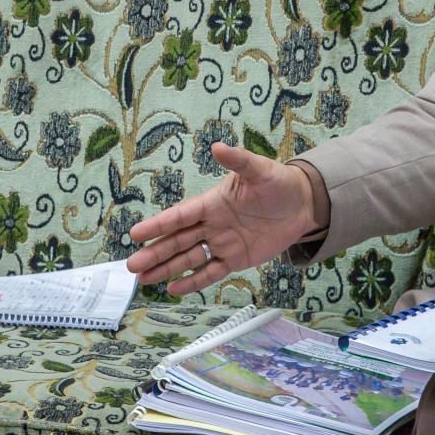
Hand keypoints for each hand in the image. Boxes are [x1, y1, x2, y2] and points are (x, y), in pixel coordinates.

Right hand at [124, 141, 316, 296]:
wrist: (302, 204)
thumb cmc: (278, 182)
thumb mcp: (258, 170)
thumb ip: (238, 160)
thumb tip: (218, 146)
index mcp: (212, 203)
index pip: (179, 216)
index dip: (157, 225)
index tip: (136, 233)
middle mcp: (212, 224)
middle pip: (177, 241)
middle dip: (154, 253)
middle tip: (131, 266)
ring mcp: (222, 243)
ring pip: (188, 258)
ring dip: (166, 269)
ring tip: (144, 279)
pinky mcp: (236, 259)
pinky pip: (211, 272)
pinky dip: (193, 281)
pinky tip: (174, 288)